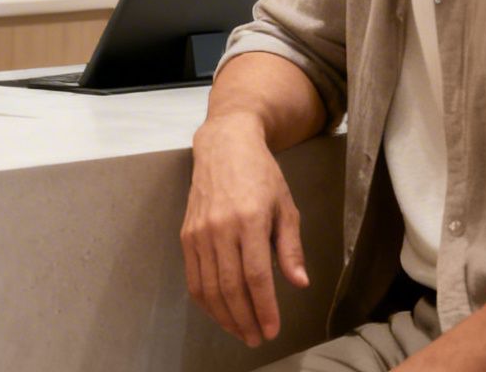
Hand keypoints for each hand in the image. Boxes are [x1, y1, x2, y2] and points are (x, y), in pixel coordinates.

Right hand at [182, 116, 309, 347]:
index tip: (272, 330)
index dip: (264, 308)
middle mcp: (221, 227)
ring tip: (241, 332)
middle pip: (230, 287)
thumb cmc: (261, 175)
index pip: (256, 276)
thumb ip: (290, 247)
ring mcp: (199, 232)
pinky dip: (205, 301)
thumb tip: (299, 283)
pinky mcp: (186, 234)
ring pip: (209, 287)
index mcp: (250, 220)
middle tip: (257, 338)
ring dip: (224, 316)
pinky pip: (193, 277)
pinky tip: (219, 312)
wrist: (225, 146)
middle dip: (245, 319)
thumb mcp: (285, 206)